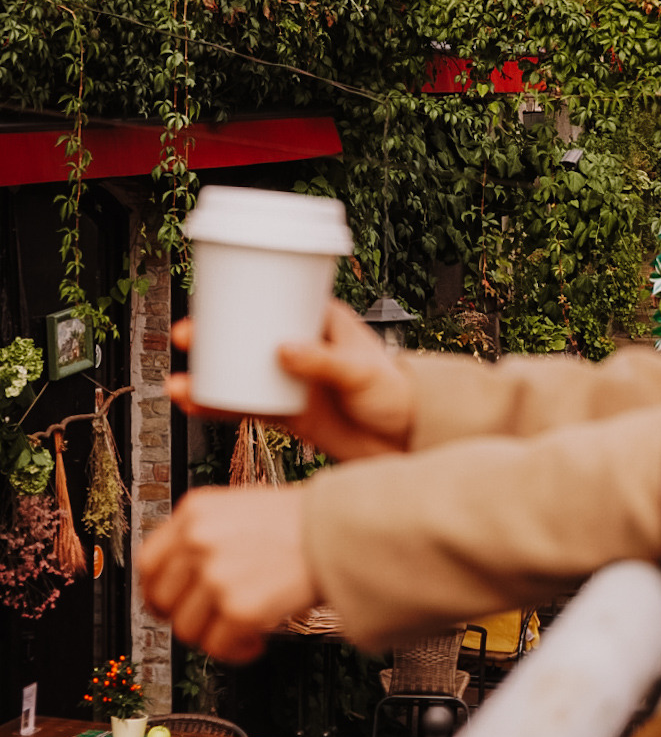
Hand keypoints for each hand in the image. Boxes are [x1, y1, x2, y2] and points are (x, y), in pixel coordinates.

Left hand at [137, 485, 316, 662]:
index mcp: (195, 510)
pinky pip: (218, 648)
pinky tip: (258, 639)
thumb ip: (203, 537)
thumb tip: (178, 579)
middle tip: (212, 620)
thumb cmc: (298, 521)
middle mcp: (198, 540)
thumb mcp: (238, 509)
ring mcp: (216, 574)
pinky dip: (237, 651)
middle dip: (186, 618)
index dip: (156, 591)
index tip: (170, 604)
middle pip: (162, 601)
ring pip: (187, 630)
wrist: (339, 529)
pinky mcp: (238, 607)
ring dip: (214, 636)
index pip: (147, 563)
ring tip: (243, 627)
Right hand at [167, 300, 414, 460]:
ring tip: (178, 381)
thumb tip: (282, 350)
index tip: (209, 294)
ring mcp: (292, 378)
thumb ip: (323, 362)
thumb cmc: (397, 395)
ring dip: (207, 371)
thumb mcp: (362, 371)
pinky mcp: (288, 410)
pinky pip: (245, 404)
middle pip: (248, 331)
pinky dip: (218, 405)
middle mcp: (302, 345)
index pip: (278, 294)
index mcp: (322, 320)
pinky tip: (194, 404)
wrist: (406, 444)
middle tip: (184, 335)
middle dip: (211, 332)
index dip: (242, 292)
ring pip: (239, 369)